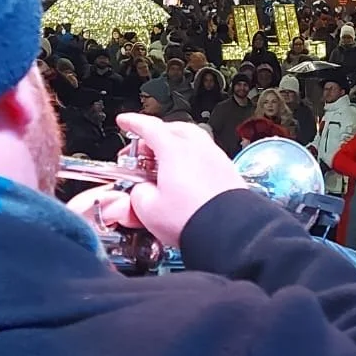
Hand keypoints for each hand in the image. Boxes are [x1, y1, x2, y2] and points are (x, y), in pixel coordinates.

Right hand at [65, 113, 243, 248]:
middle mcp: (199, 148)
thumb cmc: (194, 218)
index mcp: (175, 149)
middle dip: (155, 136)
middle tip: (142, 152)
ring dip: (175, 148)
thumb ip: (138, 193)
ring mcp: (217, 159)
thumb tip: (140, 191)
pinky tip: (186, 179)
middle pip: (173, 130)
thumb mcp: (148, 208)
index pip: (149, 127)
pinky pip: (206, 157)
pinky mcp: (228, 173)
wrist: (229, 233)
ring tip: (163, 167)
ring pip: (192, 142)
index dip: (133, 123)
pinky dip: (192, 161)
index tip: (125, 121)